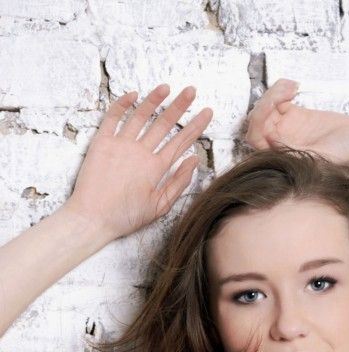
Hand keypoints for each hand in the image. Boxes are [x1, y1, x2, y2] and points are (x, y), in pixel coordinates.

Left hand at [64, 84, 212, 239]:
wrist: (92, 218)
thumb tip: (193, 161)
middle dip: (180, 106)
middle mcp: (140, 152)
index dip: (196, 126)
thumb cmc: (125, 217)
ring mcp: (120, 145)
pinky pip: (113, 117)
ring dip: (154, 100)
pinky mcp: (101, 143)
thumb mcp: (159, 207)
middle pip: (164, 124)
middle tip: (191, 91)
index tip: (207, 112)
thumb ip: (178, 183)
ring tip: (166, 87)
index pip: (181, 141)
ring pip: (141, 115)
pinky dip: (122, 104)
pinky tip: (133, 94)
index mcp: (156, 168)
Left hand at [244, 78, 348, 167]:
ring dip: (274, 91)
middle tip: (286, 93)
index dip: (258, 121)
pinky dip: (281, 88)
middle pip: (257, 118)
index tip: (275, 109)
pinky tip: (295, 87)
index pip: (255, 137)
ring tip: (293, 87)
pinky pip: (277, 98)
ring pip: (266, 105)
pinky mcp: (294, 113)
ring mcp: (285, 126)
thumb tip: (269, 139)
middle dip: (267, 101)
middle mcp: (279, 140)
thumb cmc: (341, 154)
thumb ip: (293, 150)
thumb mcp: (317, 154)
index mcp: (280, 154)